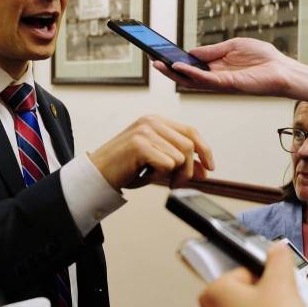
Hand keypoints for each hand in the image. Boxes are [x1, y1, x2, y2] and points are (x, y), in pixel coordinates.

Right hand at [88, 115, 214, 189]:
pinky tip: (142, 175)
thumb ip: (181, 164)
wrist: (97, 175)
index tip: (210, 168)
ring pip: (181, 157)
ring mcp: (146, 131)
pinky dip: (158, 176)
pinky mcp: (141, 144)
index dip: (205, 150)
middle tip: (174, 185)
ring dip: (170, 175)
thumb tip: (205, 171)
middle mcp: (152, 121)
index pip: (191, 131)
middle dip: (187, 171)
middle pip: (189, 146)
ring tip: (151, 176)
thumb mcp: (158, 164)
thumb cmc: (125, 169)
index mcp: (156, 121)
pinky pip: (168, 165)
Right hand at [151, 37, 307, 105]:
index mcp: (216, 67)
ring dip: (173, 73)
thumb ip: (211, 50)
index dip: (174, 59)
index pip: (190, 65)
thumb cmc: (263, 58)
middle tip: (151, 59)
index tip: (159, 52)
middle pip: (186, 75)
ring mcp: (220, 83)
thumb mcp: (233, 46)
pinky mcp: (227, 85)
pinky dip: (190, 74)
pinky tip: (178, 66)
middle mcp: (215, 78)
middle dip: (167, 68)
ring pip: (191, 81)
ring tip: (157, 64)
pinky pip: (205, 80)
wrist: (282, 69)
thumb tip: (190, 52)